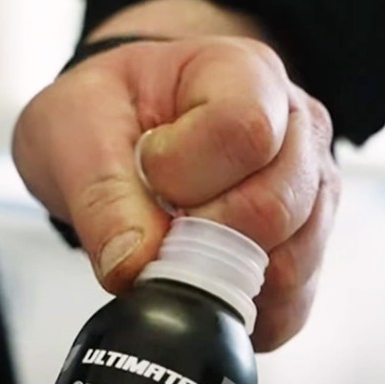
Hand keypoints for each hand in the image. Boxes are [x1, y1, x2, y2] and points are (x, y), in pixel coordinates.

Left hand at [12, 33, 339, 351]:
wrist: (118, 135)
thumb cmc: (105, 116)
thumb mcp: (75, 130)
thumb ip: (100, 194)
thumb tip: (134, 266)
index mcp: (245, 74)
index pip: (244, 133)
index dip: (182, 175)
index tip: (145, 174)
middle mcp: (295, 130)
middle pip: (275, 207)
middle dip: (197, 236)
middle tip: (155, 222)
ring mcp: (309, 191)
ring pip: (291, 262)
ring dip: (217, 275)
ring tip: (174, 244)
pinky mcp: (303, 247)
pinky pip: (291, 303)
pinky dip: (239, 309)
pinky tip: (200, 283)